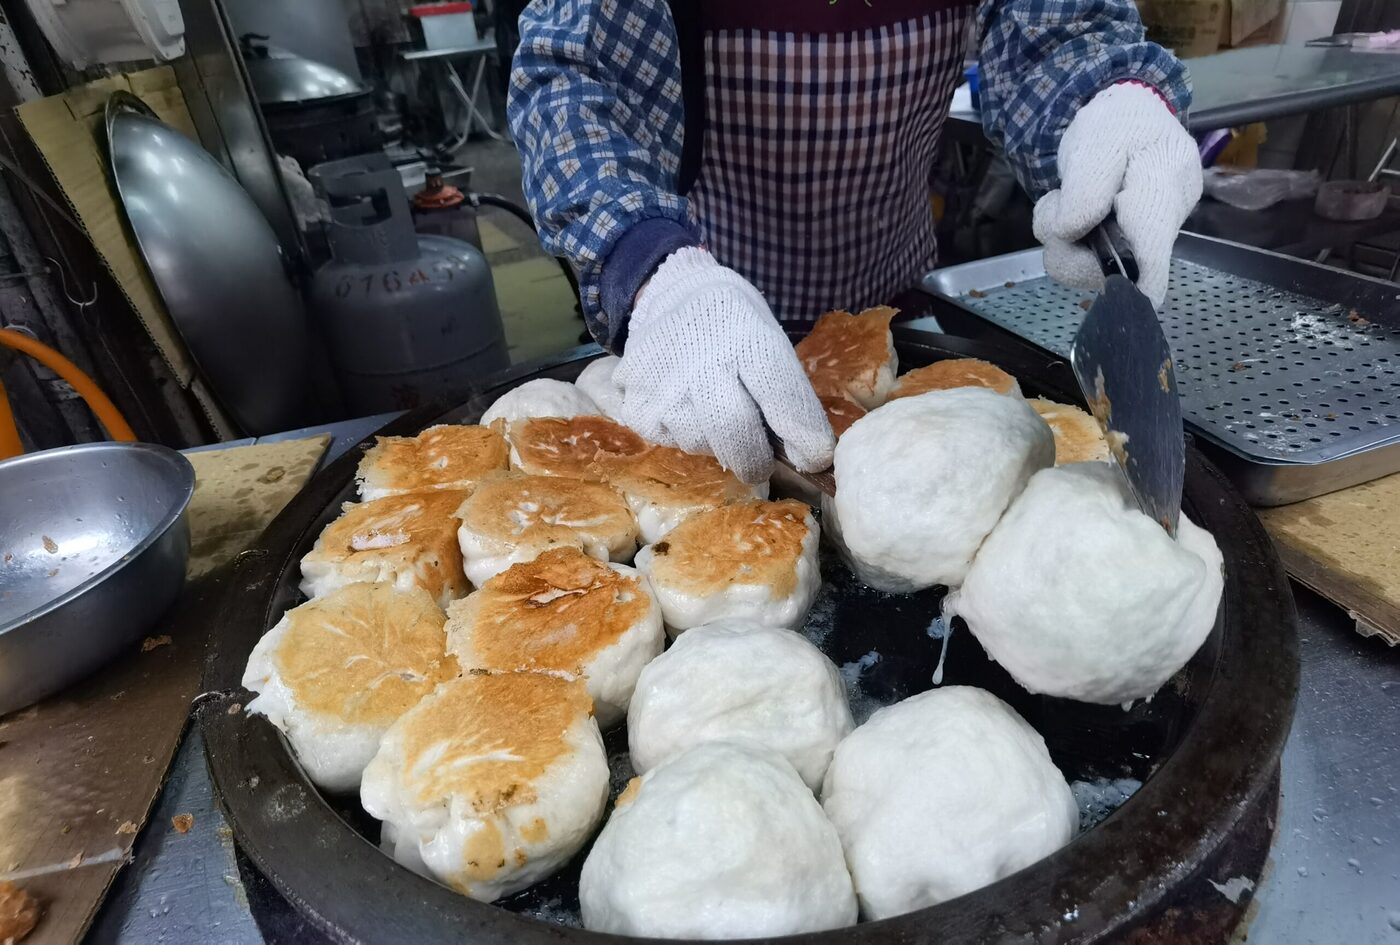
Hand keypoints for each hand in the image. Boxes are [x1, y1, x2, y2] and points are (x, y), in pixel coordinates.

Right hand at [615, 248, 834, 482]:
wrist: (667, 295)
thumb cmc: (730, 323)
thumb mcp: (766, 335)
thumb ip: (783, 390)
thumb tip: (805, 453)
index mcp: (746, 337)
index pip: (781, 397)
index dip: (803, 436)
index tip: (815, 457)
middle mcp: (701, 361)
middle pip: (735, 432)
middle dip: (756, 460)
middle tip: (762, 463)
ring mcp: (663, 386)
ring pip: (701, 443)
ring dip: (717, 443)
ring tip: (714, 411)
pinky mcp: (637, 407)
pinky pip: (672, 441)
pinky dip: (687, 434)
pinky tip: (686, 406)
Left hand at [1033, 83, 1202, 308]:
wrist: (1127, 118)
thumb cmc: (1117, 124)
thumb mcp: (1096, 143)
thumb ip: (1085, 189)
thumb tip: (1072, 233)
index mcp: (1166, 183)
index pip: (1157, 240)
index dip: (1146, 276)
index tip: (1138, 300)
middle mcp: (1169, 218)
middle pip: (1122, 264)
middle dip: (1073, 248)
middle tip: (1052, 206)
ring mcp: (1153, 235)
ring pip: (1101, 267)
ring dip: (1065, 242)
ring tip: (1061, 202)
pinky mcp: (1135, 244)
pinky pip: (1096, 261)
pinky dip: (1072, 243)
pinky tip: (1072, 214)